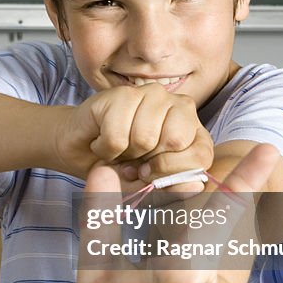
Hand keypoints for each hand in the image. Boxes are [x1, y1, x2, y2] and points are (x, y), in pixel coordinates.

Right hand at [55, 84, 213, 188]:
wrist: (80, 151)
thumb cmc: (121, 168)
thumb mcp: (152, 188)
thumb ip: (176, 189)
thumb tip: (194, 185)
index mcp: (193, 129)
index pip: (201, 155)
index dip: (174, 173)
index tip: (153, 175)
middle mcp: (177, 105)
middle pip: (176, 140)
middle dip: (149, 161)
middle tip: (134, 160)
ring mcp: (150, 94)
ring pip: (145, 137)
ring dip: (124, 154)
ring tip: (119, 149)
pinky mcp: (121, 94)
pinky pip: (117, 136)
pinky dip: (105, 149)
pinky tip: (102, 141)